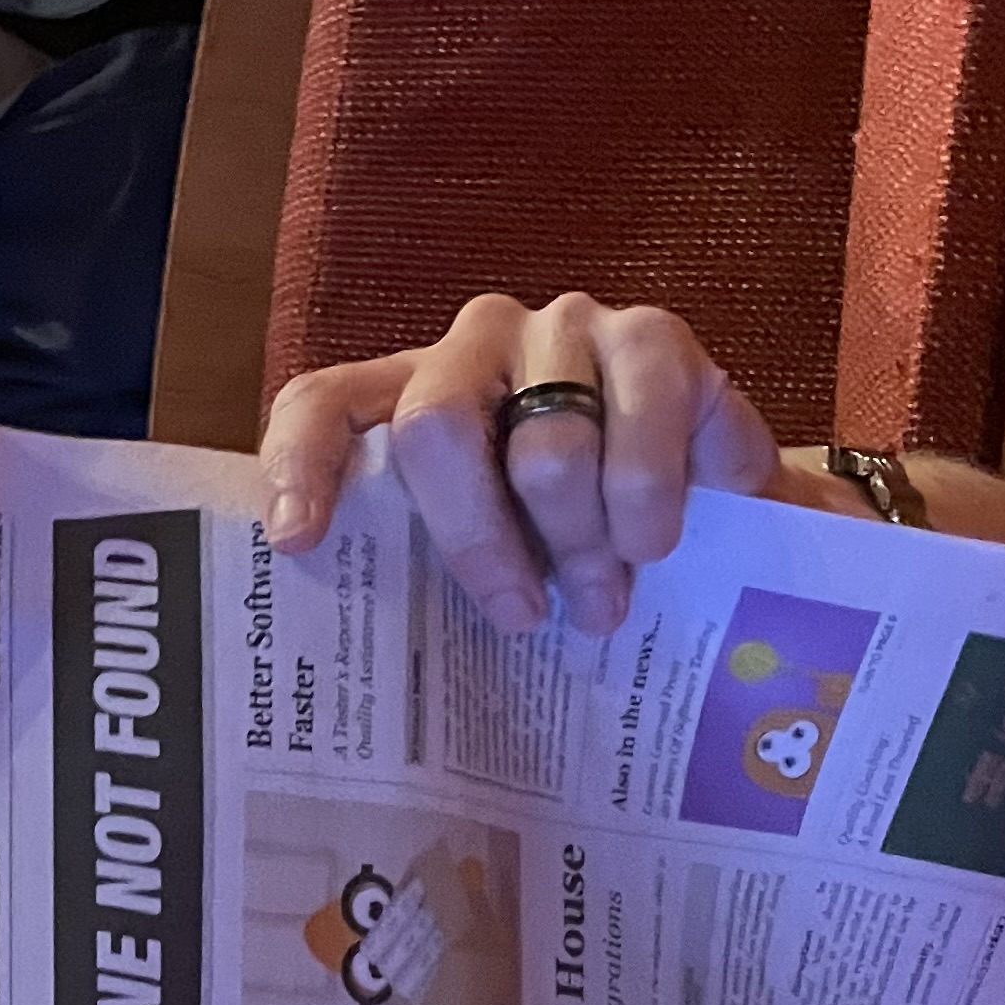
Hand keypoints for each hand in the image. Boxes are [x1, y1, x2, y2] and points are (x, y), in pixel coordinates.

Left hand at [261, 293, 780, 636]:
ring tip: (604, 601)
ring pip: (550, 449)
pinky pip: (644, 432)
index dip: (300, 466)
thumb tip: (375, 678)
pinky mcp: (656, 337)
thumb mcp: (493, 552)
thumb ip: (430, 570)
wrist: (707, 502)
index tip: (297, 542)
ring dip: (581, 546)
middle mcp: (476, 342)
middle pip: (438, 428)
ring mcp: (567, 326)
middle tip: (523, 618)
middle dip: (479, 543)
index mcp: (407, 394)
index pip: (322, 405)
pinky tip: (657, 544)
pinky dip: (650, 508)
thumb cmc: (569, 535)